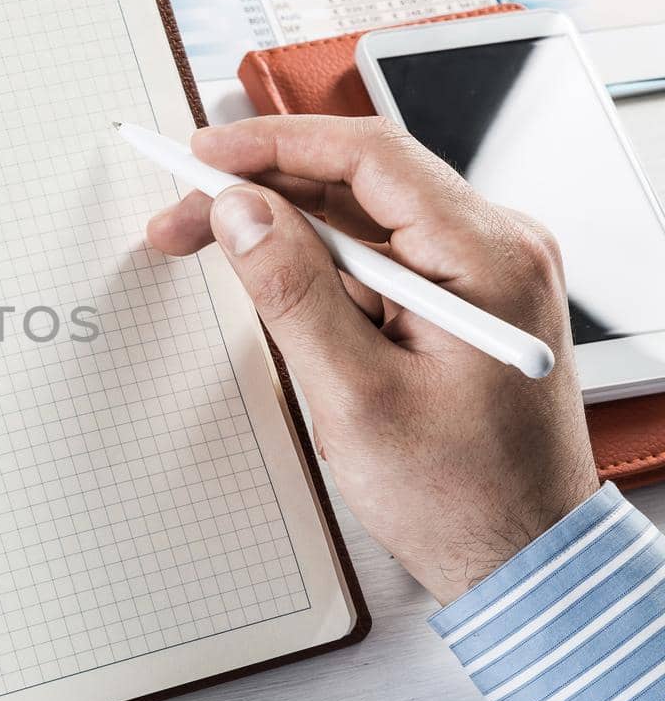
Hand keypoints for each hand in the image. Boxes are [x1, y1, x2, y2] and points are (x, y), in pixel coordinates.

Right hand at [147, 116, 597, 604]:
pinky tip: (263, 276)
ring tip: (201, 242)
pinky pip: (373, 256)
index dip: (274, 144)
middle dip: (260, 188)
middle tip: (181, 215)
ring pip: (357, 217)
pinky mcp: (456, 298)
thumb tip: (242, 213)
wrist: (519, 555)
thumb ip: (293, 293)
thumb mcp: (355, 395)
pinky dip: (311, 261)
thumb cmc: (460, 495)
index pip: (369, 157)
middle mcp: (493, 246)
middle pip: (357, 181)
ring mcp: (477, 271)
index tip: (203, 155)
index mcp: (486, 255)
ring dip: (278, 226)